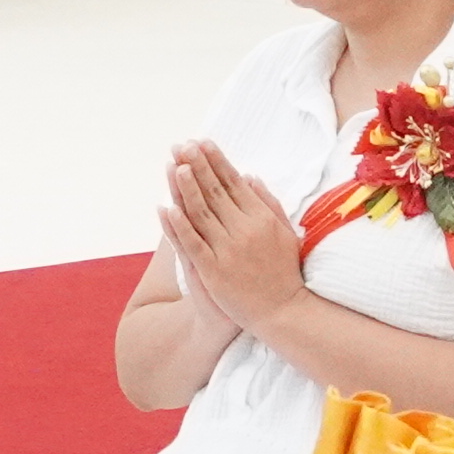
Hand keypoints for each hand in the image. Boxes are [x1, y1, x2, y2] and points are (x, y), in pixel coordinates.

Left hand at [157, 140, 307, 330]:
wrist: (281, 311)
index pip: (234, 183)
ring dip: (186, 188)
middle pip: (216, 192)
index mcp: (262, 218)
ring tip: (175, 165)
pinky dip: (180, 225)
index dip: (216, 161)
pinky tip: (167, 208)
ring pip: (202, 213)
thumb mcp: (286, 233)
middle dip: (198, 166)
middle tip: (183, 145)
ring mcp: (228, 250)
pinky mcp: (213, 271)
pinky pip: (193, 243)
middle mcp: (245, 230)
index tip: (203, 142)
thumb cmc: (284, 271)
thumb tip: (250, 176)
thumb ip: (269, 203)